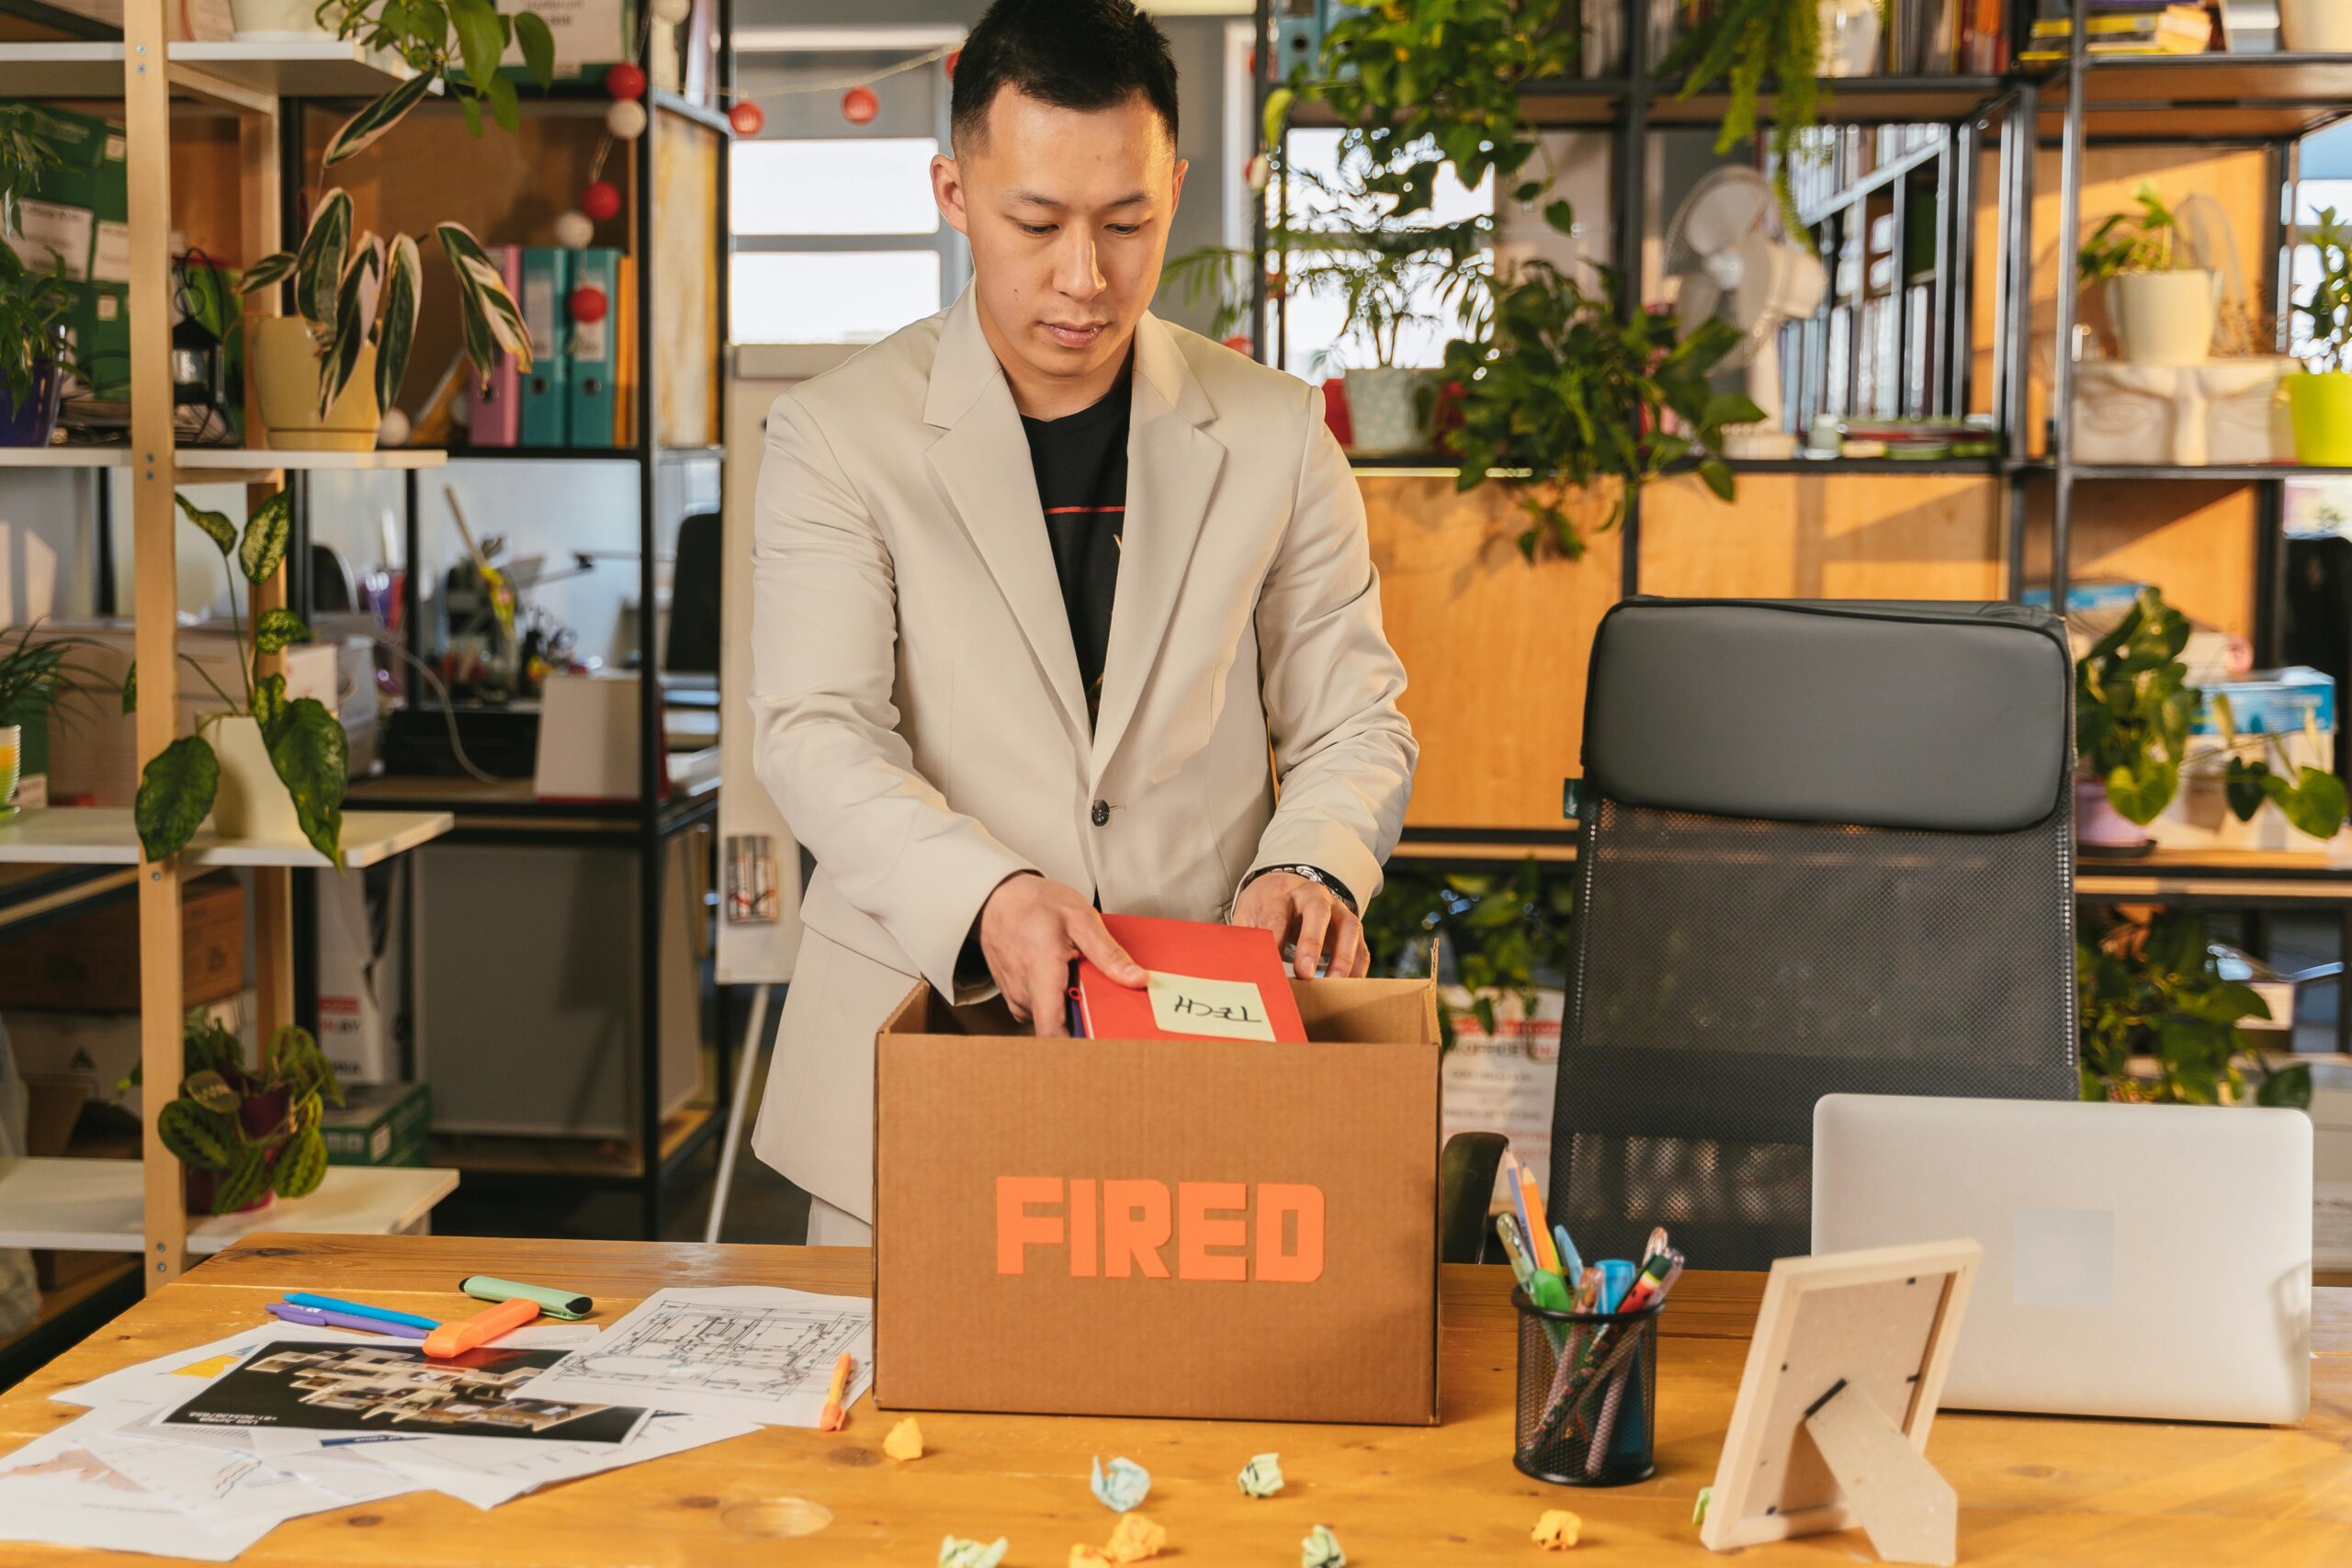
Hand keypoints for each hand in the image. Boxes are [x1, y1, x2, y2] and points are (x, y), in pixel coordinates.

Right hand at [976, 874, 1144, 1035]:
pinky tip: (1068, 983)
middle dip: (1088, 1024)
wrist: (998, 898)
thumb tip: (1137, 979)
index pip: (1052, 1031)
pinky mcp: (1017, 1000)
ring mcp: (1018, 999)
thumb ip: (1109, 953)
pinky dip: (1060, 1003)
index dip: (1077, 1050)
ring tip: (1084, 984)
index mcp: (1041, 974)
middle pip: (1060, 1029)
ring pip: (1054, 1020)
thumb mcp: (1080, 918)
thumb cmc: (1035, 904)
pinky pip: (1044, 1012)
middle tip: (1109, 1006)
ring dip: (1074, 1010)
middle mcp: (1026, 993)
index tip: (1103, 1051)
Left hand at [1232, 871, 1369, 979]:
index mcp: (1281, 893)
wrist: (1287, 886)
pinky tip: (1349, 987)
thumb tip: (1231, 967)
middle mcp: (1312, 895)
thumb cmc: (1265, 908)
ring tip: (1334, 984)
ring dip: (1342, 956)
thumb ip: (1244, 938)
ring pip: (1348, 926)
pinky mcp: (1351, 925)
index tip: (1269, 967)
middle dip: (1311, 942)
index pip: (1277, 916)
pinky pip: (1361, 945)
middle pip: (1317, 911)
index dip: (1274, 942)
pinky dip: (1358, 966)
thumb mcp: (1248, 915)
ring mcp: (1336, 909)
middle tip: (1305, 973)